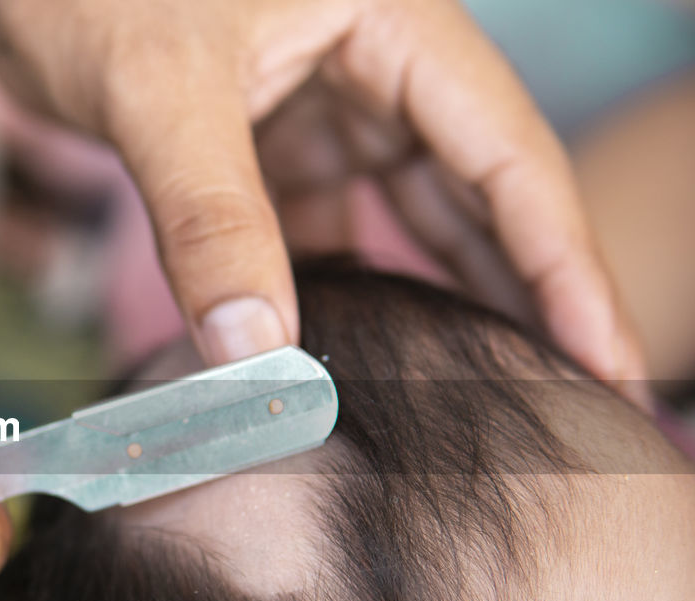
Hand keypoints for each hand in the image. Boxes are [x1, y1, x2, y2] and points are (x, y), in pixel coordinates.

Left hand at [0, 0, 645, 386]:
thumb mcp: (159, 90)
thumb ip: (210, 216)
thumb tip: (256, 353)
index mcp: (391, 24)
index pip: (510, 155)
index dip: (564, 264)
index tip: (604, 359)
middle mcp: (372, 64)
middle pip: (475, 194)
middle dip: (518, 294)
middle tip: (565, 399)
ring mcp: (316, 105)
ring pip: (401, 215)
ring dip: (434, 297)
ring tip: (482, 388)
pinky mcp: (260, 142)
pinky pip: (318, 227)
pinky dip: (331, 288)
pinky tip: (350, 350)